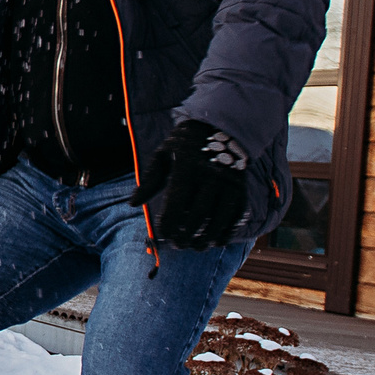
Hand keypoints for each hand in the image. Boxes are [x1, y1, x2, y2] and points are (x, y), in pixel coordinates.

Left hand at [128, 119, 250, 249]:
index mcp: (188, 168)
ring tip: (197, 247)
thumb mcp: (163, 154)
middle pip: (198, 216)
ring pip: (219, 219)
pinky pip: (236, 216)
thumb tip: (133, 203)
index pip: (177, 204)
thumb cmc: (185, 144)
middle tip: (178, 245)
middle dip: (187, 235)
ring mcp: (228, 184)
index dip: (169, 224)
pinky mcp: (241, 189)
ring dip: (208, 238)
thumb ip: (150, 179)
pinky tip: (217, 241)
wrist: (223, 127)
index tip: (163, 234)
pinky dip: (228, 231)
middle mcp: (210, 177)